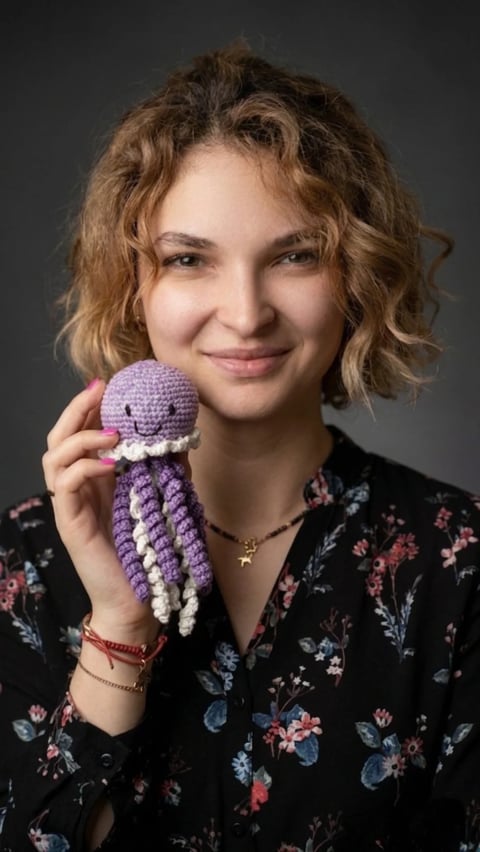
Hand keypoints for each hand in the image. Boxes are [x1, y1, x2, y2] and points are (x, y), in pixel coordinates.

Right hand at [42, 379, 159, 641]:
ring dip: (82, 437)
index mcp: (96, 477)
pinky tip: (109, 464)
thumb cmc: (149, 551)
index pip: (81, 432)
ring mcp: (70, 504)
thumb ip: (168, 469)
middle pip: (60, 436)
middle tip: (99, 389)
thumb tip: (182, 436)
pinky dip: (83, 467)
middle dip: (77, 409)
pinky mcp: (70, 523)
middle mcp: (78, 486)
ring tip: (113, 433)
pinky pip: (64, 486)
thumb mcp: (163, 500)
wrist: (138, 600)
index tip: (110, 384)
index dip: (90, 406)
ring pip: (54, 456)